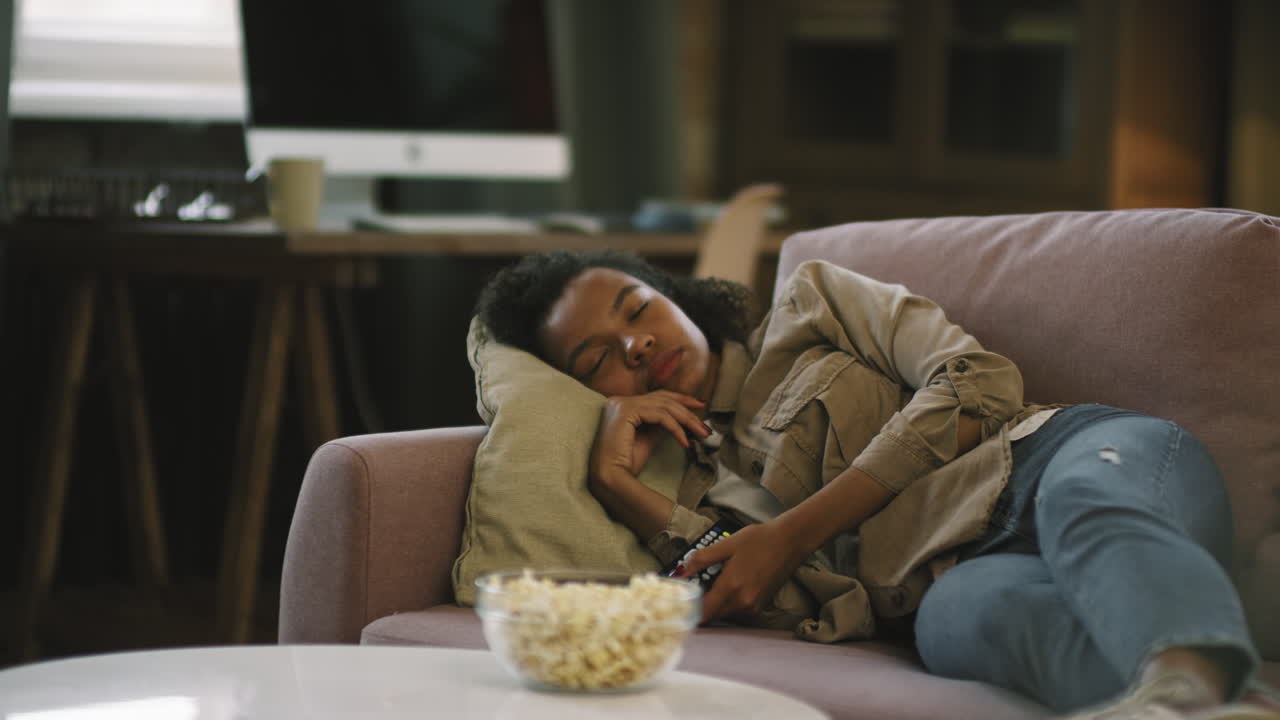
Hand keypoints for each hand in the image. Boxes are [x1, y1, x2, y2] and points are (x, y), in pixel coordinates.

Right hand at [590, 391, 709, 481]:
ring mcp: (621, 404)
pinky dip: (676, 428)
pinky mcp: (626, 411)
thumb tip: (681, 416)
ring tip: (702, 434)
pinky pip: (660, 416)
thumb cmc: (625, 463)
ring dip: (687, 420)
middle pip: (663, 399)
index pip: (657, 396)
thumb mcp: (648, 437)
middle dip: (688, 411)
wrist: (609, 478)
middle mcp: (619, 400)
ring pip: (664, 406)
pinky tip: (684, 442)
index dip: (681, 400)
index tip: (700, 407)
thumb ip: (661, 423)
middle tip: (706, 426)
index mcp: (622, 405)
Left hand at [679, 520, 809, 623]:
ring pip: (723, 613)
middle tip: (695, 584)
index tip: (679, 600)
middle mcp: (743, 603)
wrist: (790, 541)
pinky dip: (728, 601)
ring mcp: (753, 607)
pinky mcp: (760, 606)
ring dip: (715, 602)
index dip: (688, 609)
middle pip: (711, 615)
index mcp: (732, 588)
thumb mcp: (727, 544)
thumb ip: (702, 559)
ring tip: (714, 578)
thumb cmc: (759, 539)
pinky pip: (736, 610)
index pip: (702, 613)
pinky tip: (730, 581)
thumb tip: (682, 572)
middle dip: (700, 604)